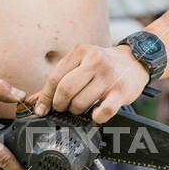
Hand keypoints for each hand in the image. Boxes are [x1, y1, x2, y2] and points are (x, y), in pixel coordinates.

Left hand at [31, 43, 149, 122]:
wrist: (136, 61)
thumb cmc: (102, 66)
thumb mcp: (79, 65)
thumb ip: (57, 82)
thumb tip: (32, 101)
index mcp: (80, 52)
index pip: (54, 78)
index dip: (45, 98)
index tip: (42, 110)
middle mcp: (94, 61)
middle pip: (65, 91)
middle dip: (60, 105)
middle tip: (64, 109)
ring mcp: (109, 76)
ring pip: (81, 103)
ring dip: (77, 111)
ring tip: (81, 108)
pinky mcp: (121, 91)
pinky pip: (104, 111)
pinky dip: (96, 117)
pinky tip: (96, 114)